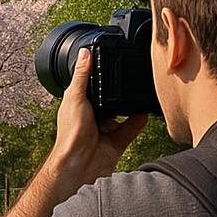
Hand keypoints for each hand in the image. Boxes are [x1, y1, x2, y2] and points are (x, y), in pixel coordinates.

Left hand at [0, 48, 147, 216]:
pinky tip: (145, 111)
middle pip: (109, 100)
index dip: (99, 77)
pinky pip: (133, 127)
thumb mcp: (75, 97)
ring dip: (130, 105)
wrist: (80, 164)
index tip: (110, 63)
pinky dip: (139, 120)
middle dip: (118, 93)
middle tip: (130, 77)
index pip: (90, 86)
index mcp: (79, 105)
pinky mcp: (118, 141)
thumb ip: (82, 76)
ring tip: (140, 91)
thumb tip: (84, 53)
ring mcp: (106, 129)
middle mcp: (92, 116)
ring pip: (123, 113)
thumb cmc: (71, 133)